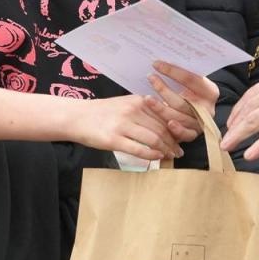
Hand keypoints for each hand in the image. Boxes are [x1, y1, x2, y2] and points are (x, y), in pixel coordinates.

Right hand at [68, 95, 184, 162]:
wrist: (76, 117)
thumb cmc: (102, 113)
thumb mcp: (124, 104)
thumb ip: (143, 110)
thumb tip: (165, 122)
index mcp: (137, 101)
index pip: (164, 115)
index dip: (176, 128)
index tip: (181, 138)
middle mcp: (132, 111)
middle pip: (161, 128)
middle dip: (173, 142)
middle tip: (179, 151)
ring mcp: (122, 125)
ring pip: (153, 139)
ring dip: (166, 149)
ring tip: (171, 156)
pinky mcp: (113, 139)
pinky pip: (139, 149)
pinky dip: (151, 155)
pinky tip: (156, 158)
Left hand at [147, 61, 220, 142]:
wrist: (192, 109)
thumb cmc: (187, 92)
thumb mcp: (188, 82)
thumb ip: (181, 74)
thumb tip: (160, 61)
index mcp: (210, 91)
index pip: (190, 79)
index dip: (173, 71)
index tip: (156, 64)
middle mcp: (208, 108)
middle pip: (183, 101)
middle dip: (163, 90)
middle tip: (149, 78)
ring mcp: (201, 123)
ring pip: (179, 117)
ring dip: (160, 108)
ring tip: (147, 99)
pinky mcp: (194, 134)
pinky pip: (184, 134)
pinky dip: (175, 129)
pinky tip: (166, 122)